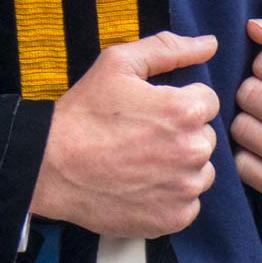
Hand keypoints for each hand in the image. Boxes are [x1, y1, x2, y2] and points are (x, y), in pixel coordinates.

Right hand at [29, 32, 220, 238]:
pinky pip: (189, 205)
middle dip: (181, 135)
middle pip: (205, 139)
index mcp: (186, 110)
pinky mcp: (174, 218)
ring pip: (201, 173)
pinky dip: (171, 198)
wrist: (51, 166)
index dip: (179, 103)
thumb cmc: (84, 113)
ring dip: (181, 168)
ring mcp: (185, 189)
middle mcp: (194, 151)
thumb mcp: (119, 64)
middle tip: (143, 139)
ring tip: (143, 164)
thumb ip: (168, 49)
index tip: (151, 112)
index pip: (207, 103)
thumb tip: (210, 44)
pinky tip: (142, 187)